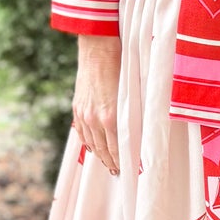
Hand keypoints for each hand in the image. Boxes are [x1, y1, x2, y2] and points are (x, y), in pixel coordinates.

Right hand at [72, 34, 121, 173]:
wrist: (98, 46)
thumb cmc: (122, 65)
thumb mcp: (132, 92)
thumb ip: (133, 113)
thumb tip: (141, 130)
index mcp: (111, 116)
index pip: (118, 148)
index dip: (123, 161)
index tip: (130, 171)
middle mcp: (95, 119)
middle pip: (104, 149)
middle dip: (112, 162)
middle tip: (119, 173)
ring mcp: (84, 113)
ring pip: (91, 143)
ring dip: (100, 155)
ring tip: (108, 164)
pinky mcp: (78, 106)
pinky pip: (81, 131)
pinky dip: (87, 142)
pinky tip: (92, 148)